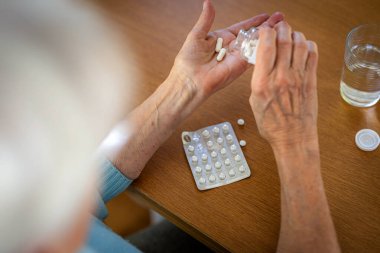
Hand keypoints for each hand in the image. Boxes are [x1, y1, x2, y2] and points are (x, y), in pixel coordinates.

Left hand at [169, 0, 283, 99]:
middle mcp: (231, 48)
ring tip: (283, 26)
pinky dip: (264, 47)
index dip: (254, 21)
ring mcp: (237, 56)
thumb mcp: (197, 35)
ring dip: (269, 35)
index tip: (266, 15)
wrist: (190, 80)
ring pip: (256, 43)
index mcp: (222, 39)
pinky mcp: (241, 65)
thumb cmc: (188, 61)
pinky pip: (255, 54)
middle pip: (253, 34)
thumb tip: (208, 3)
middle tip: (280, 18)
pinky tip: (274, 38)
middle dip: (267, 26)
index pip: (242, 27)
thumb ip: (206, 19)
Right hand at [249, 21, 318, 151]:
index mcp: (263, 82)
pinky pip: (313, 55)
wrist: (293, 138)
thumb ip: (258, 80)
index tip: (264, 31)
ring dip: (295, 34)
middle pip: (284, 41)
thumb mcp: (254, 102)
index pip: (266, 47)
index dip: (265, 33)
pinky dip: (308, 45)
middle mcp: (281, 77)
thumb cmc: (272, 125)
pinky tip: (303, 46)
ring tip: (291, 35)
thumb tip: (261, 64)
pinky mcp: (310, 81)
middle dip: (281, 29)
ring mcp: (298, 78)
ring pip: (300, 44)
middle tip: (279, 28)